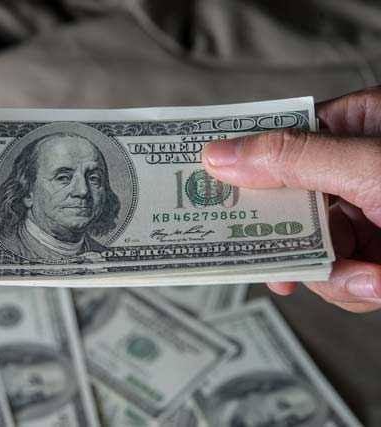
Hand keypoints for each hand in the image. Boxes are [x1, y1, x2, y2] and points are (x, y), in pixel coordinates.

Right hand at [202, 87, 380, 312]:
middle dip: (292, 240)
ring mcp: (364, 212)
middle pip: (285, 200)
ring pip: (308, 244)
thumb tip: (217, 155)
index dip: (241, 165)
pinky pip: (337, 271)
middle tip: (275, 265)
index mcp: (358, 127)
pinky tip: (380, 283)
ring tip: (372, 276)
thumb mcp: (372, 171)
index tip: (204, 187)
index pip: (278, 140)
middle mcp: (355, 168)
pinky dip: (353, 287)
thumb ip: (292, 161)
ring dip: (332, 272)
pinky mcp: (375, 252)